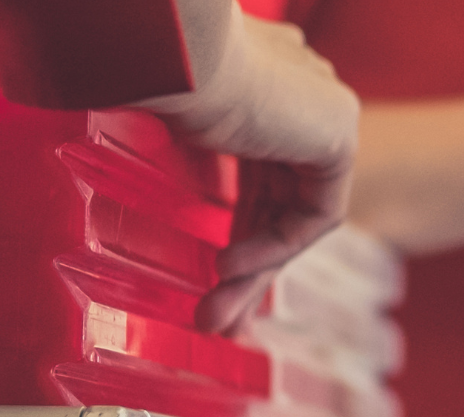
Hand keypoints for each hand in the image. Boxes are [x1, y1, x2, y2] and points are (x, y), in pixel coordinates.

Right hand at [141, 6, 359, 331]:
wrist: (176, 50)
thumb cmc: (150, 66)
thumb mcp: (167, 117)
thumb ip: (185, 141)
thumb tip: (123, 157)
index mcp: (267, 77)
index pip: (265, 170)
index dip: (240, 227)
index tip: (211, 275)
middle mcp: (303, 89)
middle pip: (279, 200)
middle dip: (247, 268)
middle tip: (214, 318)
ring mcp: (326, 109)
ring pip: (296, 215)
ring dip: (255, 273)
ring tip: (217, 318)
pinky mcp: (339, 133)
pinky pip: (316, 214)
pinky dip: (275, 246)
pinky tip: (229, 266)